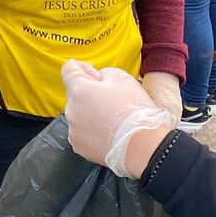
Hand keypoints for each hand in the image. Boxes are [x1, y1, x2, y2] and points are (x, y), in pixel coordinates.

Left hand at [61, 60, 173, 178]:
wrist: (146, 147)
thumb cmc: (135, 111)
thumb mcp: (122, 77)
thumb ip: (102, 73)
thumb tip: (95, 79)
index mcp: (78, 90)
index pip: (68, 69)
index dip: (83, 69)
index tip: (96, 77)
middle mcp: (71, 110)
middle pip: (75, 94)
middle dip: (89, 94)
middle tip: (112, 101)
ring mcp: (73, 131)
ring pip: (79, 114)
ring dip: (90, 113)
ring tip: (113, 120)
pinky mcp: (79, 147)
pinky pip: (82, 132)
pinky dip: (92, 131)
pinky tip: (109, 133)